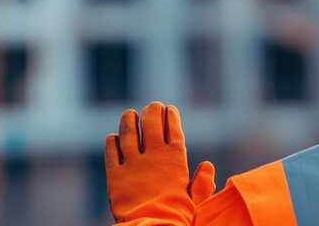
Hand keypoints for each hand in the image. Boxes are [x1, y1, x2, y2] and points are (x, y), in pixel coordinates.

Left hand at [104, 102, 215, 224]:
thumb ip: (202, 183)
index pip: (173, 129)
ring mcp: (132, 163)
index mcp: (175, 159)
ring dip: (128, 120)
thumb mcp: (195, 199)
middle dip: (152, 111)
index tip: (169, 108)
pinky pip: (111, 152)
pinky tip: (113, 137)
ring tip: (129, 113)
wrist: (152, 225)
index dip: (171, 116)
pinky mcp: (114, 174)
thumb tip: (207, 165)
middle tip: (152, 106)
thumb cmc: (177, 214)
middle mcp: (153, 155)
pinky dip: (112, 142)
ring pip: (128, 133)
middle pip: (151, 124)